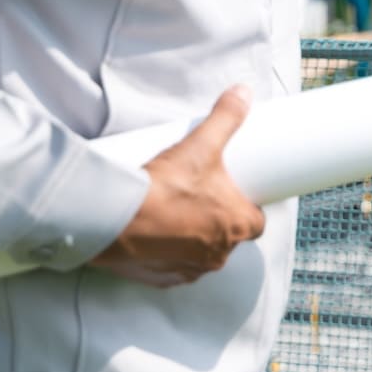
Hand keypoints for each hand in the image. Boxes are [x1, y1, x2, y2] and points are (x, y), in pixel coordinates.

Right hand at [90, 86, 265, 287]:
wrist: (115, 220)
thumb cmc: (165, 188)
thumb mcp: (200, 145)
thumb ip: (225, 117)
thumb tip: (243, 93)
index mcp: (238, 225)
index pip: (257, 221)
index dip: (248, 207)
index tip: (235, 193)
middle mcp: (219, 254)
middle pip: (228, 238)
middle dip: (217, 220)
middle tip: (199, 197)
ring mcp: (190, 269)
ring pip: (201, 254)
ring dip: (192, 239)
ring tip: (176, 213)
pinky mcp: (161, 278)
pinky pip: (171, 268)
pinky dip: (166, 255)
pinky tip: (157, 237)